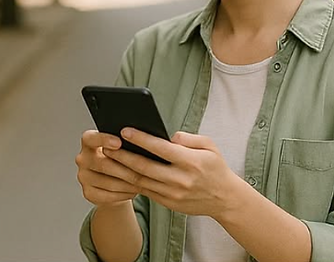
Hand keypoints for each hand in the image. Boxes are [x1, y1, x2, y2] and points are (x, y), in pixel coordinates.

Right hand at [75, 130, 142, 206]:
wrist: (114, 183)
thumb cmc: (120, 160)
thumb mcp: (121, 148)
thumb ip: (125, 144)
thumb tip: (141, 142)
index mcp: (88, 142)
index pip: (91, 138)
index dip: (104, 140)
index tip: (119, 142)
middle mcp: (82, 159)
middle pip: (103, 164)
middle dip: (127, 168)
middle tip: (145, 169)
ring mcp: (84, 177)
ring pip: (109, 182)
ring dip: (129, 183)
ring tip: (144, 181)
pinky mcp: (88, 193)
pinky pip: (109, 195)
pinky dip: (125, 194)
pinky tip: (135, 190)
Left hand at [104, 129, 239, 217]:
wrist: (225, 199)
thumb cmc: (216, 168)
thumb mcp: (209, 146)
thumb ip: (188, 138)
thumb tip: (167, 136)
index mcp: (191, 162)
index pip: (160, 148)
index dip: (140, 139)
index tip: (125, 130)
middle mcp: (180, 179)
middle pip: (145, 167)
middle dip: (123, 155)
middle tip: (107, 145)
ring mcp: (173, 194)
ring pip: (141, 181)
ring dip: (122, 170)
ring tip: (108, 158)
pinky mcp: (168, 203)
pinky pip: (145, 191)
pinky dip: (131, 182)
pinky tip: (120, 172)